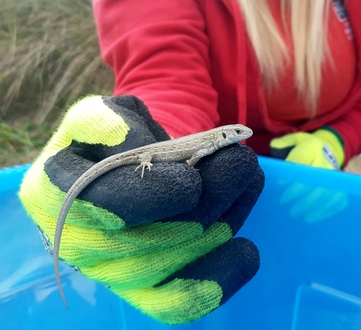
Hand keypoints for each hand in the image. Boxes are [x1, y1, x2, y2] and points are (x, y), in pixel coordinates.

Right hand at [19, 95, 263, 323]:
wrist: (126, 164)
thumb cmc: (114, 138)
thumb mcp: (106, 115)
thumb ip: (111, 124)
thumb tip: (139, 148)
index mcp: (54, 192)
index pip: (99, 204)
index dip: (149, 195)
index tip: (192, 178)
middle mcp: (79, 240)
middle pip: (147, 239)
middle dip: (206, 200)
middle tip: (241, 163)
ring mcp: (112, 269)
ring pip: (172, 265)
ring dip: (223, 222)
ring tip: (250, 180)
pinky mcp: (143, 287)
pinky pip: (176, 302)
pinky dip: (216, 281)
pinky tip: (247, 250)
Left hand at [270, 128, 346, 221]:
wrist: (329, 149)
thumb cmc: (304, 148)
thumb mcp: (294, 140)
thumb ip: (282, 145)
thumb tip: (274, 151)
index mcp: (312, 147)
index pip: (302, 160)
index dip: (291, 173)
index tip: (279, 184)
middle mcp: (327, 161)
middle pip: (315, 179)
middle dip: (298, 192)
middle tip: (283, 202)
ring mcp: (336, 176)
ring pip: (327, 192)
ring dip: (310, 204)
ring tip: (294, 213)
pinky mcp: (342, 188)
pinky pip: (337, 201)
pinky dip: (325, 211)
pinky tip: (310, 218)